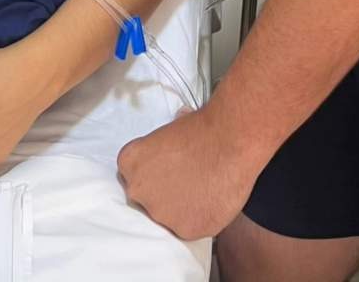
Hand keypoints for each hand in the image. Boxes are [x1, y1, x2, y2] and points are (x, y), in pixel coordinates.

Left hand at [117, 106, 264, 240]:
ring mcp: (160, 213)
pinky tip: (211, 199)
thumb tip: (170, 146)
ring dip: (181, 207)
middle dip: (163, 191)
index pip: (134, 175)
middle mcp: (138, 190)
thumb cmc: (201, 128)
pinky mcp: (185, 230)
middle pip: (147, 197)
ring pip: (168, 215)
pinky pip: (190, 227)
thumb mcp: (168, 129)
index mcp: (129, 161)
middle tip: (186, 180)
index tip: (168, 169)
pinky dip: (200, 217)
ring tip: (202, 188)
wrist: (229, 141)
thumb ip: (160, 147)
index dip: (153, 172)